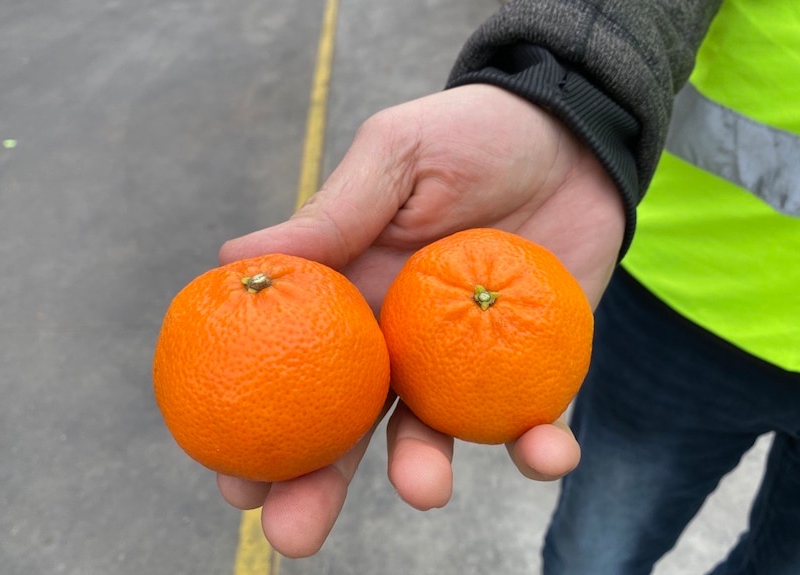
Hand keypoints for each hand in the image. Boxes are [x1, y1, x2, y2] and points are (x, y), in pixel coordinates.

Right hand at [217, 84, 625, 556]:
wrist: (567, 135)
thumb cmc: (470, 137)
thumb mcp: (394, 157)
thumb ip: (332, 212)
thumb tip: (232, 256)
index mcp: (356, 298)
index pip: (296, 370)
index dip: (262, 427)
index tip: (232, 476)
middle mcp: (402, 342)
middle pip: (349, 425)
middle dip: (318, 484)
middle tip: (290, 535)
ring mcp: (467, 361)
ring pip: (434, 434)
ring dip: (423, 470)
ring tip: (422, 489)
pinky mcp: (534, 366)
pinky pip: (532, 419)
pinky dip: (538, 445)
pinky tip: (545, 454)